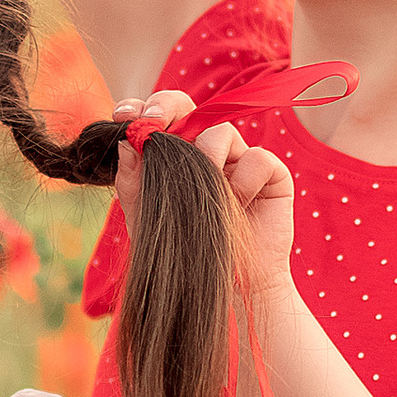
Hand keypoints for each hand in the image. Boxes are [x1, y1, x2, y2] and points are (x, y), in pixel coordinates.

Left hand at [110, 92, 296, 294]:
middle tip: (155, 121)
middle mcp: (206, 154)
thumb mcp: (146, 217)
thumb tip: (125, 139)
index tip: (124, 115)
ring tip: (208, 196)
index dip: (142, 109)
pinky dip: (244, 181)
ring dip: (208, 160)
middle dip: (168, 107)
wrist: (227, 289)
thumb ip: (132, 179)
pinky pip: (256, 158)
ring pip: (221, 133)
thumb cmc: (185, 255)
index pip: (159, 120)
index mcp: (175, 158)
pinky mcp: (271, 175)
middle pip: (189, 109)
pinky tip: (239, 206)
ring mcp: (239, 162)